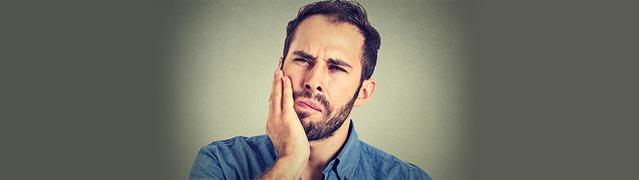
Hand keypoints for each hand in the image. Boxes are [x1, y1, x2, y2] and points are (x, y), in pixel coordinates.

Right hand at [262, 59, 309, 178]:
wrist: (292, 158)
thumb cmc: (292, 153)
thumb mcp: (287, 138)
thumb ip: (287, 129)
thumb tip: (292, 126)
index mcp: (271, 123)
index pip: (273, 103)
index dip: (274, 91)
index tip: (276, 81)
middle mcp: (272, 118)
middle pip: (272, 95)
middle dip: (274, 81)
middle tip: (276, 68)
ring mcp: (278, 117)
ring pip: (277, 94)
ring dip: (278, 80)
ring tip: (279, 68)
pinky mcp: (286, 117)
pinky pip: (285, 98)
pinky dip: (285, 87)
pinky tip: (285, 78)